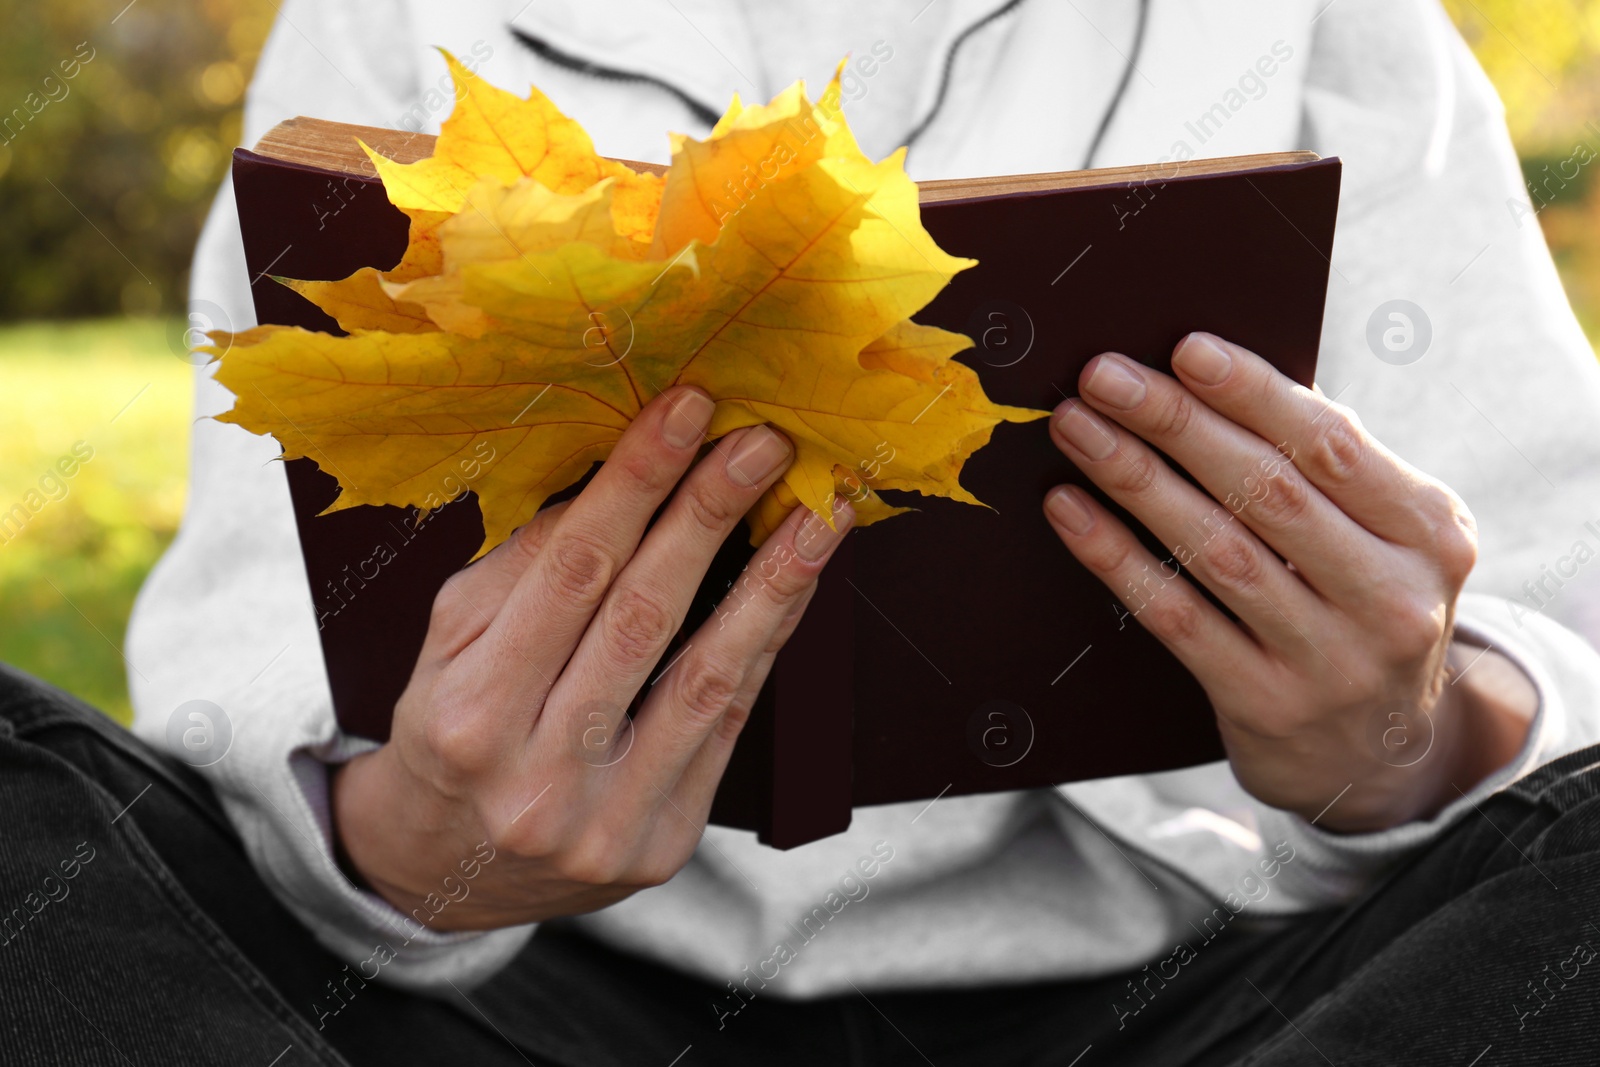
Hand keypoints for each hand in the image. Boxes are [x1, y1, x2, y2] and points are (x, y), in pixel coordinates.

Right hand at [332, 387, 852, 928]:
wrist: (450, 872)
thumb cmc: (454, 732)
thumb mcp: (452, 645)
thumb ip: (524, 567)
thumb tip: (616, 477)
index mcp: (470, 716)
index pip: (569, 574)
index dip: (635, 484)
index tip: (686, 410)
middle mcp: (537, 780)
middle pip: (642, 618)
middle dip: (709, 515)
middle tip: (761, 441)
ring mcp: (607, 822)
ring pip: (706, 678)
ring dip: (774, 582)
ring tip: (819, 511)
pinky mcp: (664, 845)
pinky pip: (728, 725)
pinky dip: (767, 645)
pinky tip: (799, 584)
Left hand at [1042, 333, 1536, 831]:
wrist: (1376, 757)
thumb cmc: (1358, 606)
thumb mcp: (1383, 540)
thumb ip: (1325, 468)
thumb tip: (1212, 377)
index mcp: (1430, 533)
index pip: (1333, 446)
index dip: (1254, 393)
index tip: (1184, 348)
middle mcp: (1393, 598)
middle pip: (1269, 492)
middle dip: (1177, 423)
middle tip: (1103, 375)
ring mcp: (1331, 660)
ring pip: (1217, 551)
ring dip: (1135, 480)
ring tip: (1077, 428)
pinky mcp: (1266, 704)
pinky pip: (1176, 616)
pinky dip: (1116, 556)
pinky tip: (1070, 509)